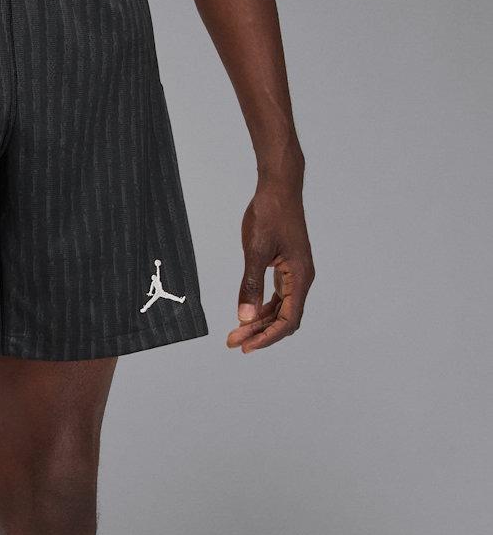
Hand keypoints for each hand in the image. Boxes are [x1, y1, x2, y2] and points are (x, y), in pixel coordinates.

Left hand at [227, 174, 314, 353]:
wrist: (279, 187)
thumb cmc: (271, 213)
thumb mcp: (256, 251)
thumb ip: (250, 285)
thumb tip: (244, 317)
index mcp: (300, 276)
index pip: (288, 319)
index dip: (267, 337)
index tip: (247, 346)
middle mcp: (301, 278)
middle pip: (284, 318)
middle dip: (260, 333)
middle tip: (234, 342)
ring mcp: (294, 274)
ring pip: (279, 309)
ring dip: (259, 323)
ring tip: (235, 333)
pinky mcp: (285, 268)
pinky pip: (276, 297)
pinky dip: (261, 308)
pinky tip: (245, 314)